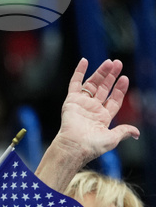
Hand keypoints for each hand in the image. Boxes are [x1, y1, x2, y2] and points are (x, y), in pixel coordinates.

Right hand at [36, 59, 139, 190]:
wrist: (75, 146)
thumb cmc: (92, 145)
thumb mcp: (113, 138)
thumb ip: (124, 131)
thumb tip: (136, 133)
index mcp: (102, 118)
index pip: (113, 100)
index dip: (119, 89)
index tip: (124, 78)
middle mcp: (92, 109)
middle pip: (104, 89)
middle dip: (111, 76)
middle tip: (118, 63)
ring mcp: (82, 104)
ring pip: (92, 84)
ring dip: (100, 72)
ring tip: (109, 62)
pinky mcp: (71, 101)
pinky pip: (74, 83)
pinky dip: (79, 72)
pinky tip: (84, 61)